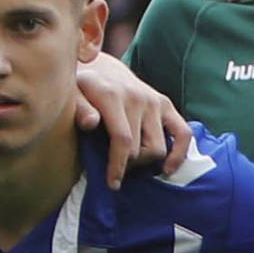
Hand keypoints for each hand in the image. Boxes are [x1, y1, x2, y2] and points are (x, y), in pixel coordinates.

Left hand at [75, 54, 191, 189]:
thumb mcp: (70, 95)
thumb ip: (79, 109)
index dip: (118, 166)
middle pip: (141, 149)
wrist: (100, 69)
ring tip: (129, 164)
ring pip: (158, 147)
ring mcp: (154, 101)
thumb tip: (90, 123)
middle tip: (114, 168)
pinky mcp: (165, 103)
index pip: (122, 140)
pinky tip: (168, 168)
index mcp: (112, 96)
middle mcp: (137, 97)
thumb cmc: (80, 89)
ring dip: (145, 162)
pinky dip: (179, 152)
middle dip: (128, 165)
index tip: (112, 183)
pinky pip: (183, 132)